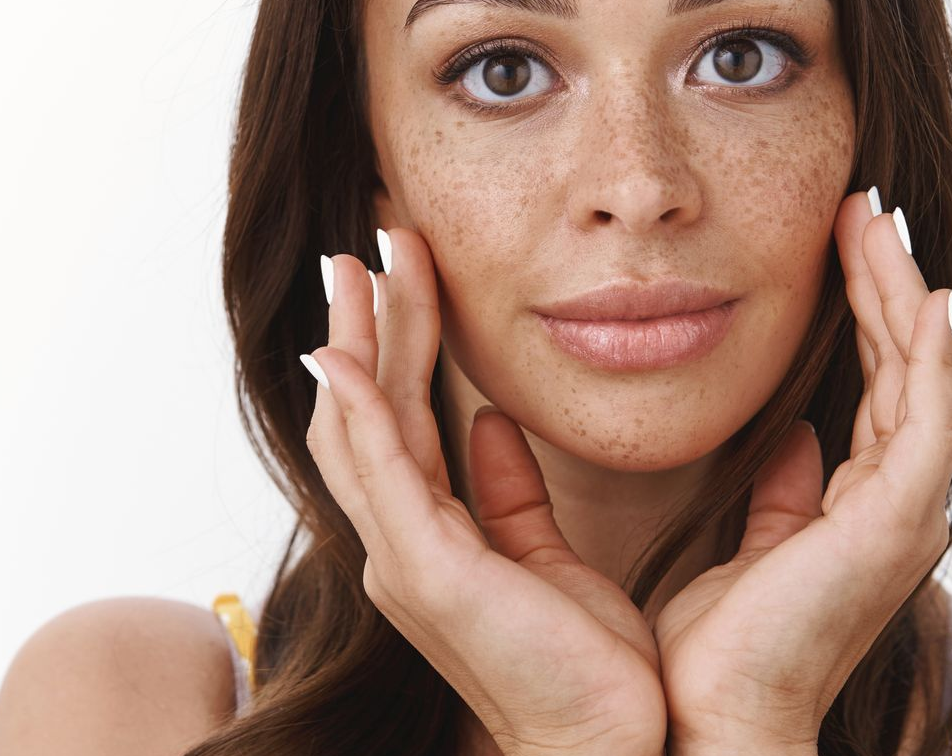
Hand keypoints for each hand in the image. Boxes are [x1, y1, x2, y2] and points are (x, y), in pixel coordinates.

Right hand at [302, 226, 666, 755]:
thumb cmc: (581, 662)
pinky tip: (342, 355)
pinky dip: (357, 410)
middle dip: (363, 323)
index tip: (399, 272)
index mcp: (429, 537)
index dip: (392, 342)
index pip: (396, 418)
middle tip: (365, 244)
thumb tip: (490, 423)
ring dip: (354, 341)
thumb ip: (511, 491)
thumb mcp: (547, 554)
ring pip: (360, 426)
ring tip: (355, 264)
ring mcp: (405, 560)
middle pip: (363, 410)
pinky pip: (382, 475)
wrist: (609, 741)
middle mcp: (400, 544)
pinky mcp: (430, 575)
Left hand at [650, 187, 951, 751]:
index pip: (880, 386)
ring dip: (904, 293)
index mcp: (856, 506)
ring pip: (927, 374)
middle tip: (863, 206)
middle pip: (910, 366)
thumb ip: (774, 496)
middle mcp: (893, 503)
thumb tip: (790, 439)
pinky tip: (909, 288)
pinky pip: (930, 412)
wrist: (705, 726)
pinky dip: (926, 347)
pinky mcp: (895, 521)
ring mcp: (903, 512)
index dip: (867, 311)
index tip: (839, 241)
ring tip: (874, 220)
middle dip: (889, 283)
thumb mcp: (743, 548)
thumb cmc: (712, 653)